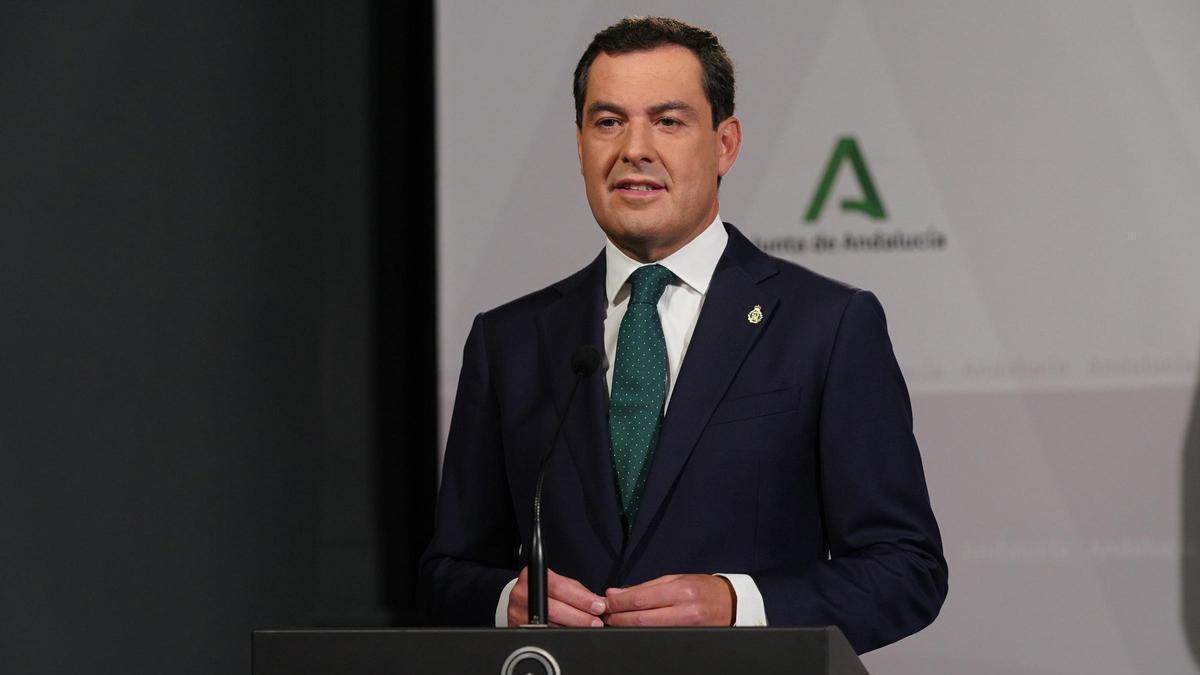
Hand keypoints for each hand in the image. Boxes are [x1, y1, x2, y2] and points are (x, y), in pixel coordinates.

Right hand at [507, 566, 606, 626]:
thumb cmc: (545, 589)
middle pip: (555, 609)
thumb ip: (578, 591)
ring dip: (573, 627)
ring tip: (587, 626)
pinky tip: (571, 631)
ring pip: (550, 624)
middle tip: (596, 621)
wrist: (523, 596)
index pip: (560, 588)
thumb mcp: (560, 582)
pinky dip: (561, 633)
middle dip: (580, 617)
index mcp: (533, 576)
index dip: (581, 599)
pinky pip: (544, 633)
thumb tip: (599, 602)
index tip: (597, 606)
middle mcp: (522, 593)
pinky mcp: (517, 626)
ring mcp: (518, 611)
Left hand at [603, 574, 734, 625]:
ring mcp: (686, 629)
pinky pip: (658, 638)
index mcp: (680, 591)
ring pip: (647, 632)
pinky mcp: (686, 639)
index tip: (606, 602)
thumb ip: (644, 587)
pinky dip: (642, 633)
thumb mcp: (675, 579)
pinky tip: (634, 629)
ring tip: (617, 621)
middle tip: (606, 615)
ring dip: (626, 627)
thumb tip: (616, 593)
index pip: (640, 599)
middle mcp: (684, 611)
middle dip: (618, 618)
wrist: (730, 604)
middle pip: (640, 619)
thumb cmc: (702, 589)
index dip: (618, 603)